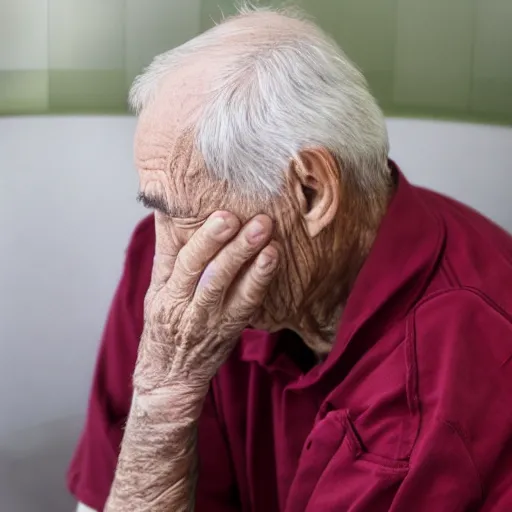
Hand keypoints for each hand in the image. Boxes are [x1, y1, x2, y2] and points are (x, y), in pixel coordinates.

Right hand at [135, 211, 279, 393]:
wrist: (170, 376)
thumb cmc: (165, 325)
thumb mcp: (156, 290)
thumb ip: (167, 253)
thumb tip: (171, 210)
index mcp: (164, 291)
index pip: (178, 259)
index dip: (200, 238)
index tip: (218, 214)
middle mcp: (183, 304)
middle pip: (201, 269)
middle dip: (219, 240)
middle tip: (239, 216)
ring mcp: (209, 318)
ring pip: (224, 283)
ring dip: (245, 255)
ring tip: (263, 231)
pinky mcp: (230, 328)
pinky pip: (247, 303)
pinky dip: (260, 279)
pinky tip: (272, 258)